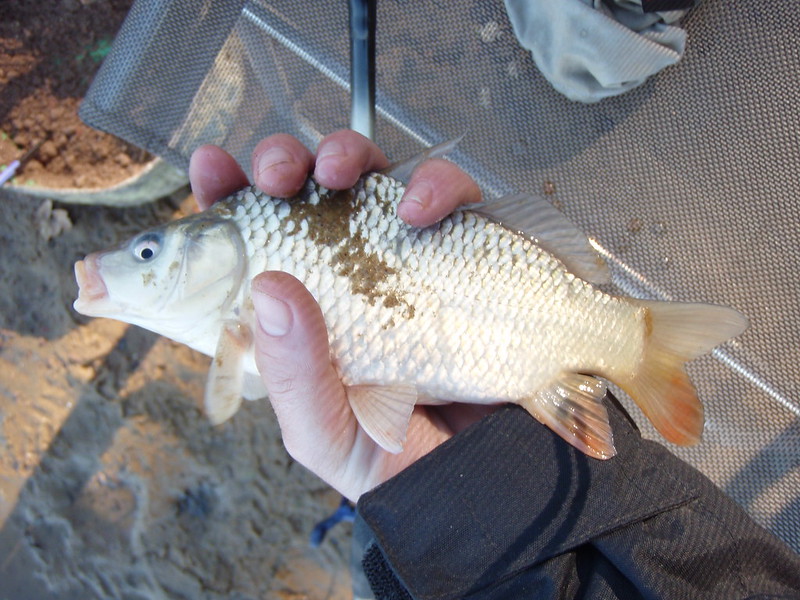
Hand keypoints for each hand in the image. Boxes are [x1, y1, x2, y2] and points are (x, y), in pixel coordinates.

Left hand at [189, 130, 487, 500]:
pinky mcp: (463, 255)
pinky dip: (436, 187)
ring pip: (372, 180)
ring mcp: (405, 261)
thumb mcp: (321, 432)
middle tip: (280, 174)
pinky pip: (451, 201)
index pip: (252, 246)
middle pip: (307, 196)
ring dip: (350, 155)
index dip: (228, 199)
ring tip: (342, 174)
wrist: (483, 480)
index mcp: (300, 315)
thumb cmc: (391, 462)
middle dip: (285, 165)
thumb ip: (292, 374)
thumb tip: (271, 287)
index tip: (213, 168)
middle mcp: (348, 277)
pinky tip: (420, 210)